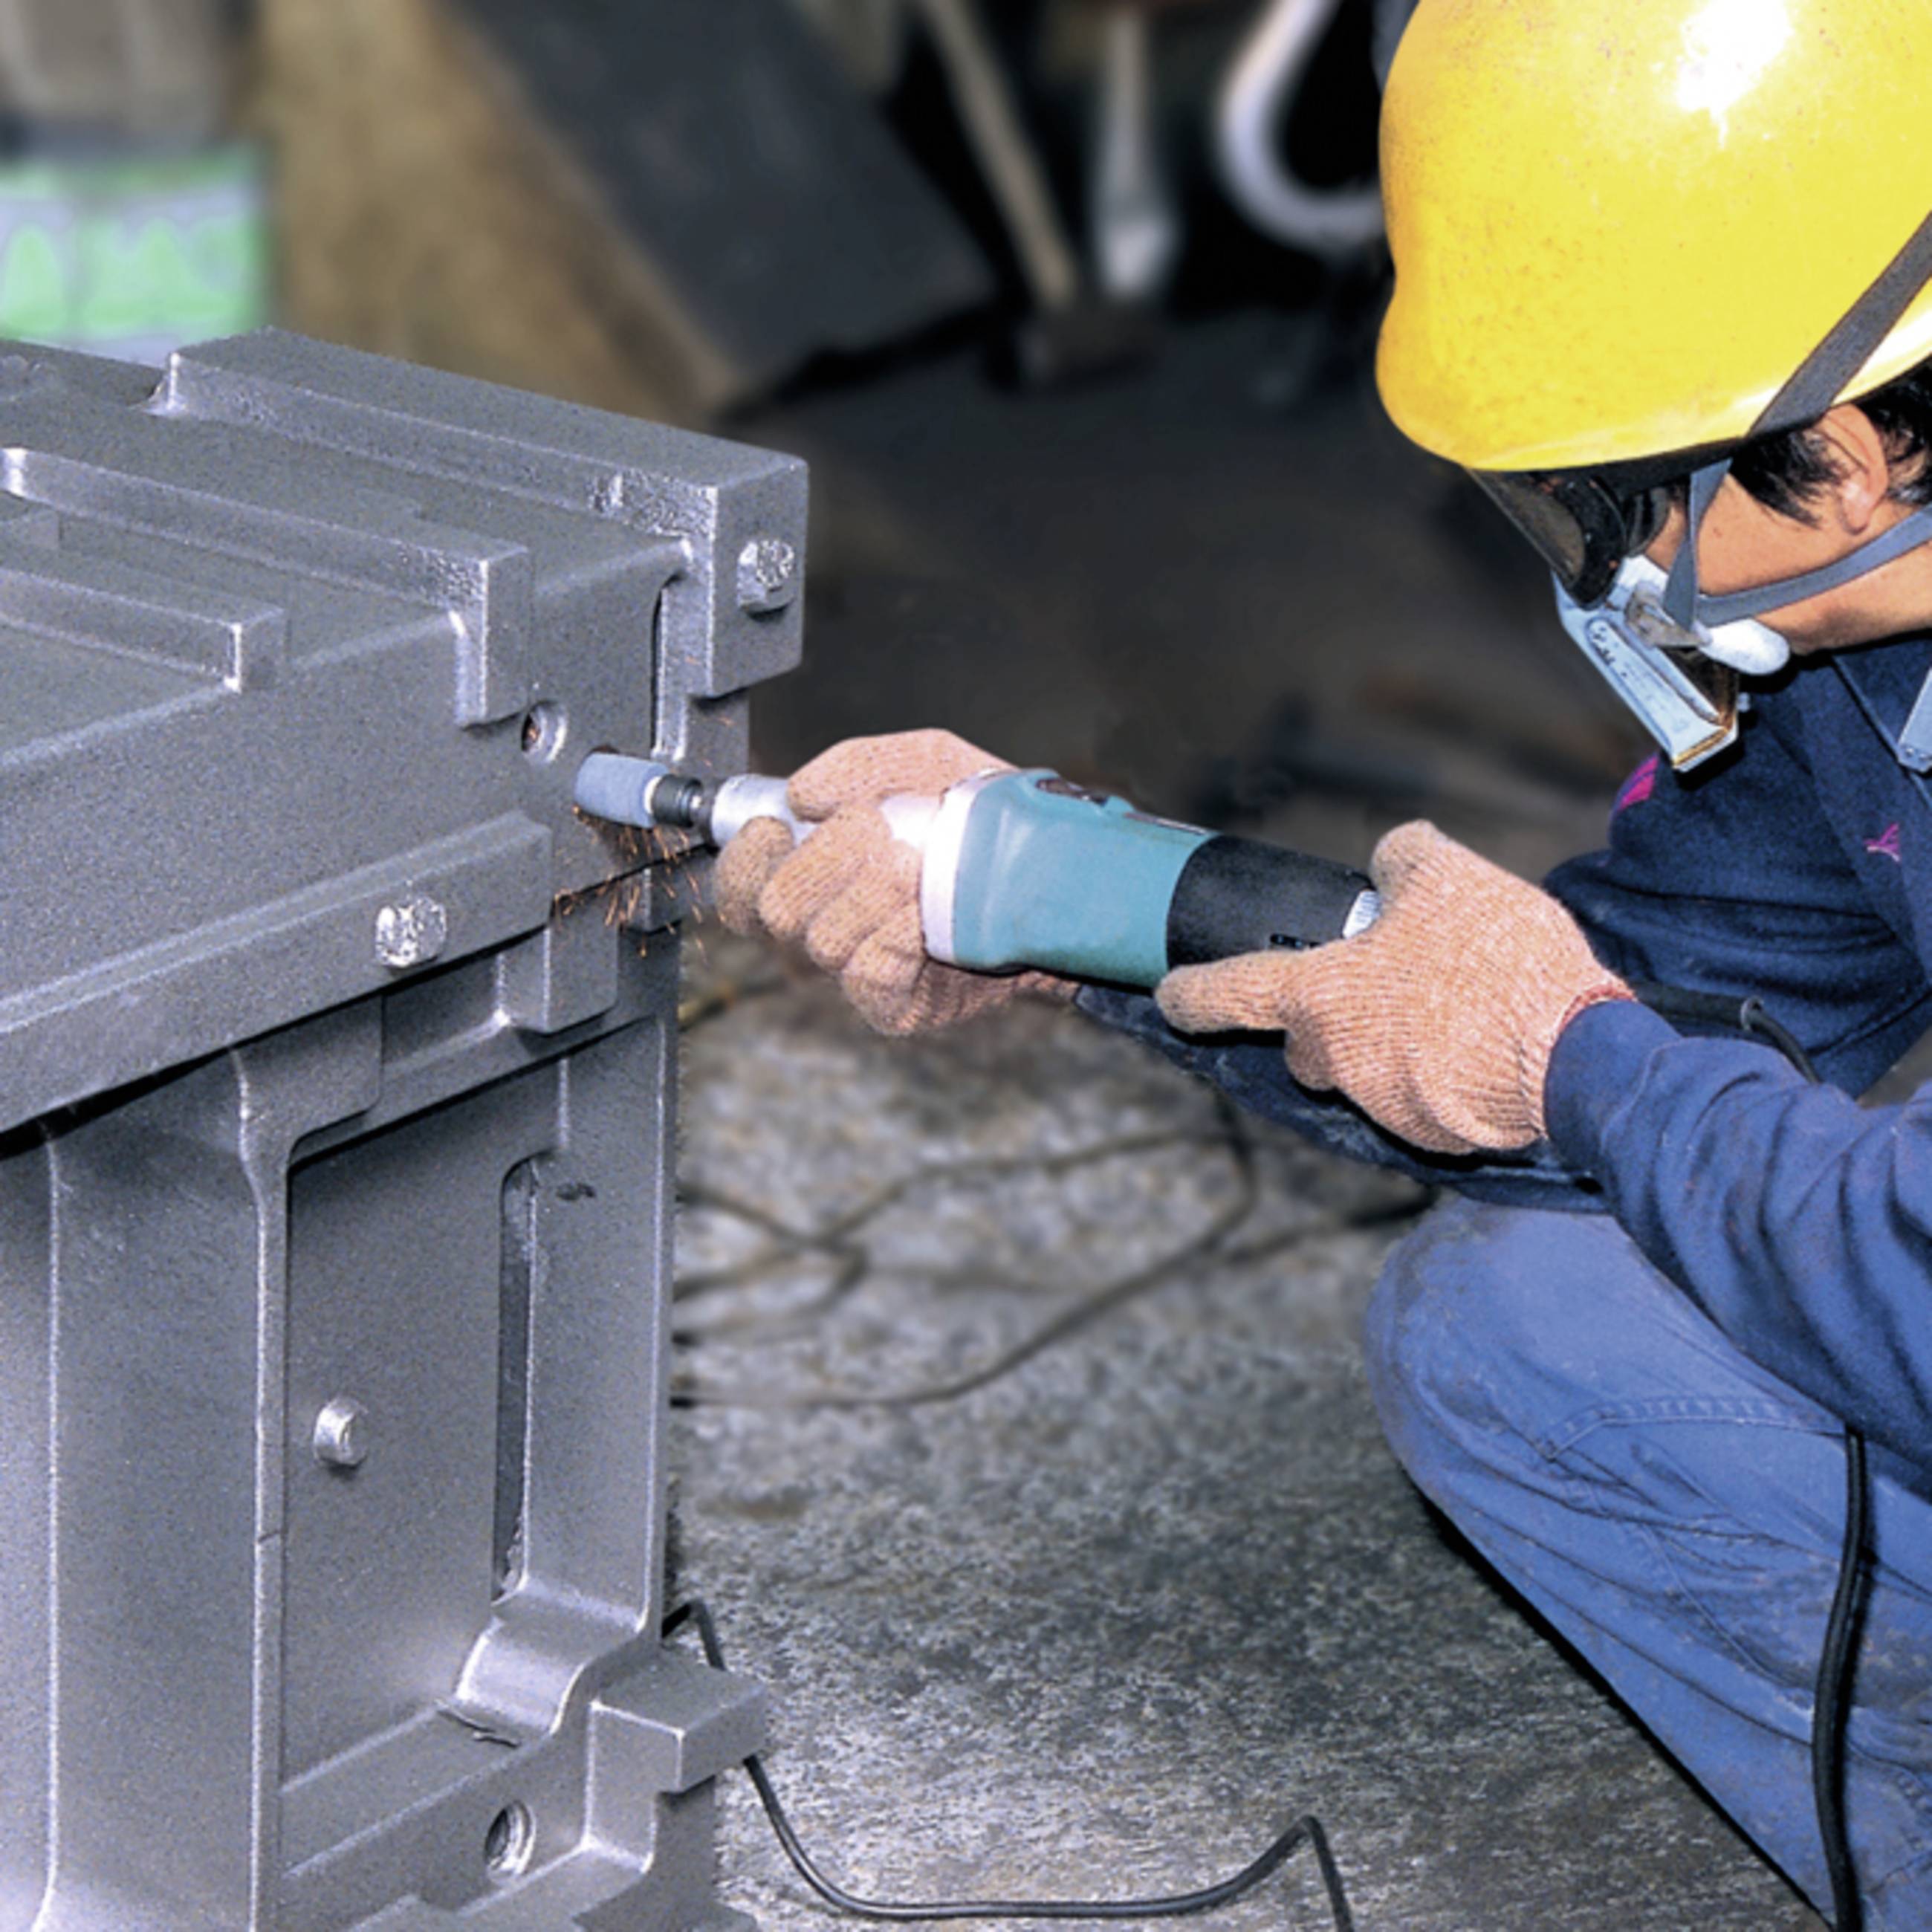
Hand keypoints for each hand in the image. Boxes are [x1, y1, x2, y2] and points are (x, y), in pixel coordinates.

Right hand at [713, 729, 1072, 1033]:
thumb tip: (803, 791)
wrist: (1052, 873)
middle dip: (820, 860)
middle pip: (773, 910)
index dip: (744, 858)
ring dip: (869, 891)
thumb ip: (861, 764)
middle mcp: (824, 926)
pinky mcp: (895, 1005)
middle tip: (873, 831)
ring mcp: (857, 970)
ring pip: (822, 940)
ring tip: (917, 864)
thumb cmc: (981, 817)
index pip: (736, 887)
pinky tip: (924, 913)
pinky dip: (892, 933)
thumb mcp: (926, 764)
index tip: (782, 824)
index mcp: (813, 873)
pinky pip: (867, 973)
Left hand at [1155, 821, 1631, 1153]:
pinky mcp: (1434, 1137)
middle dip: (1329, 1018)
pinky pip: (1420, 1097)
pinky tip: (1485, 1044)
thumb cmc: (1498, 961)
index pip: (1232, 992)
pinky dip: (1440, 1074)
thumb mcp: (1448, 876)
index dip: (1192, 991)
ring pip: (1367, 1069)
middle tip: (1387, 980)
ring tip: (1459, 1004)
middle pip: (1307, 1042)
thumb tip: (1391, 858)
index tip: (1168, 994)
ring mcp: (1385, 1106)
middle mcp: (1338, 1060)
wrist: (1576, 1054)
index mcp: (1321, 997)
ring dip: (1394, 1041)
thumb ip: (1403, 858)